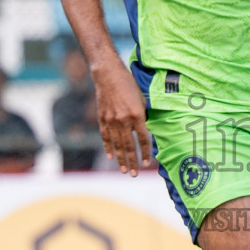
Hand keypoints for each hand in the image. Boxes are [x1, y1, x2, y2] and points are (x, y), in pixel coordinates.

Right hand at [93, 60, 153, 175]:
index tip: (147, 163)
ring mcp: (111, 121)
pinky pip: (105, 137)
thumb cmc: (129, 85)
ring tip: (124, 171)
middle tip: (134, 174)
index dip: (146, 152)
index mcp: (137, 115)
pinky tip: (111, 157)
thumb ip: (142, 116)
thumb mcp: (141, 99)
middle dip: (133, 162)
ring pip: (117, 145)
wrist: (108, 75)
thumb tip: (145, 131)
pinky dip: (108, 148)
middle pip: (129, 146)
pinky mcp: (102, 119)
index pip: (143, 139)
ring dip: (121, 160)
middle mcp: (124, 120)